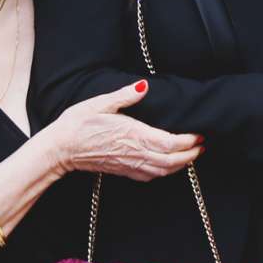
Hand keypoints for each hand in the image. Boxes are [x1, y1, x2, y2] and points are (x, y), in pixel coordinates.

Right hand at [46, 81, 203, 180]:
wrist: (59, 149)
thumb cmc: (77, 124)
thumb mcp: (99, 103)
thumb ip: (124, 95)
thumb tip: (144, 85)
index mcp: (133, 135)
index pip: (170, 143)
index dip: (189, 141)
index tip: (200, 135)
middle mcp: (135, 153)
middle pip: (172, 161)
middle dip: (191, 154)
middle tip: (203, 146)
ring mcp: (129, 165)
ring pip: (163, 170)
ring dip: (181, 165)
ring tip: (193, 155)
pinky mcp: (123, 171)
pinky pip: (150, 176)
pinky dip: (165, 172)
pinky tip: (169, 166)